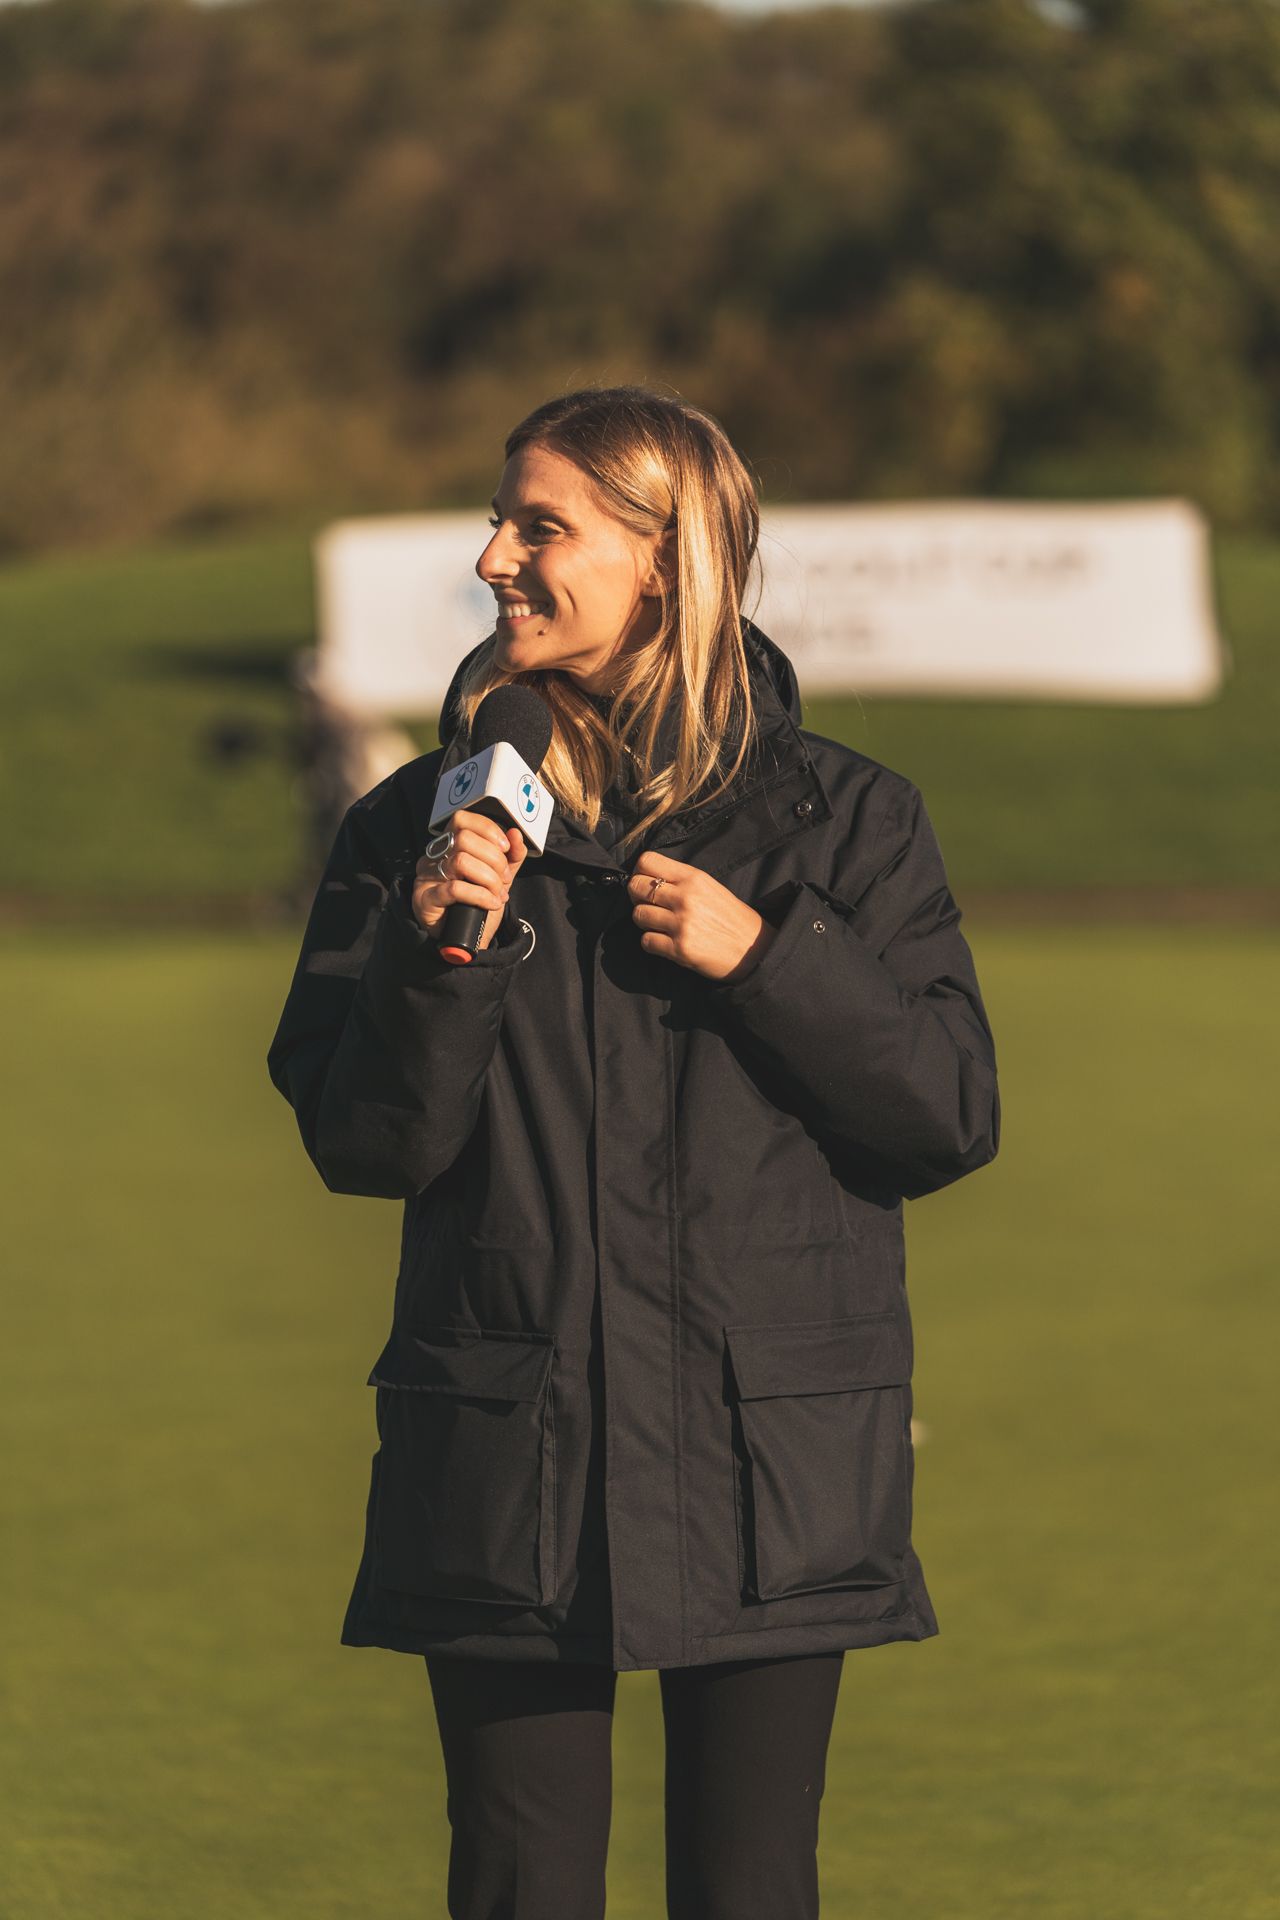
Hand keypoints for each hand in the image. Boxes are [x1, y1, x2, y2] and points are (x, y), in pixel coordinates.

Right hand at [411, 809, 528, 948]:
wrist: (464, 940)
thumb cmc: (478, 904)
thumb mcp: (499, 877)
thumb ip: (510, 857)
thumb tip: (516, 834)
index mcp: (449, 845)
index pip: (462, 819)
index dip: (488, 830)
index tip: (506, 848)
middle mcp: (434, 856)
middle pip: (464, 839)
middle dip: (494, 859)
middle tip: (504, 879)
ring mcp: (426, 877)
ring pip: (461, 862)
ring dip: (489, 879)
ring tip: (498, 894)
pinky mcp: (425, 899)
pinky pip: (455, 889)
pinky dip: (481, 896)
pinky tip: (491, 904)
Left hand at [627, 850, 775, 983]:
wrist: (755, 950)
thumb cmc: (732, 918)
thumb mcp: (710, 887)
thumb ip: (681, 880)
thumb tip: (647, 879)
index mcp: (694, 878)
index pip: (647, 861)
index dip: (640, 872)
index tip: (645, 882)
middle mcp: (686, 897)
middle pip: (636, 886)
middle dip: (636, 897)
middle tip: (649, 905)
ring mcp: (681, 924)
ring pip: (638, 915)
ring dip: (644, 921)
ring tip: (660, 925)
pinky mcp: (679, 949)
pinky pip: (646, 941)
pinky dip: (651, 942)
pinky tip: (665, 942)